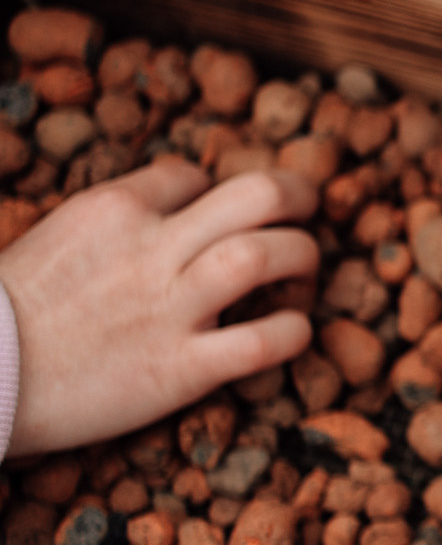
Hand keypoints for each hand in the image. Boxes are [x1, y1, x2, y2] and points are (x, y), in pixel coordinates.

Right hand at [0, 159, 317, 455]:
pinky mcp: (180, 369)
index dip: (215, 193)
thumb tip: (161, 215)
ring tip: (305, 274)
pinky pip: (262, 341)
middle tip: (307, 212)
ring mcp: (169, 307)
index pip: (191, 175)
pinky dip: (293, 333)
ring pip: (267, 256)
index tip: (219, 218)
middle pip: (257, 194)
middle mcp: (150, 249)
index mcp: (114, 209)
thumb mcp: (55, 240)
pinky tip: (292, 332)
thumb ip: (113, 227)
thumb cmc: (6, 316)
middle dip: (296, 196)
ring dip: (303, 259)